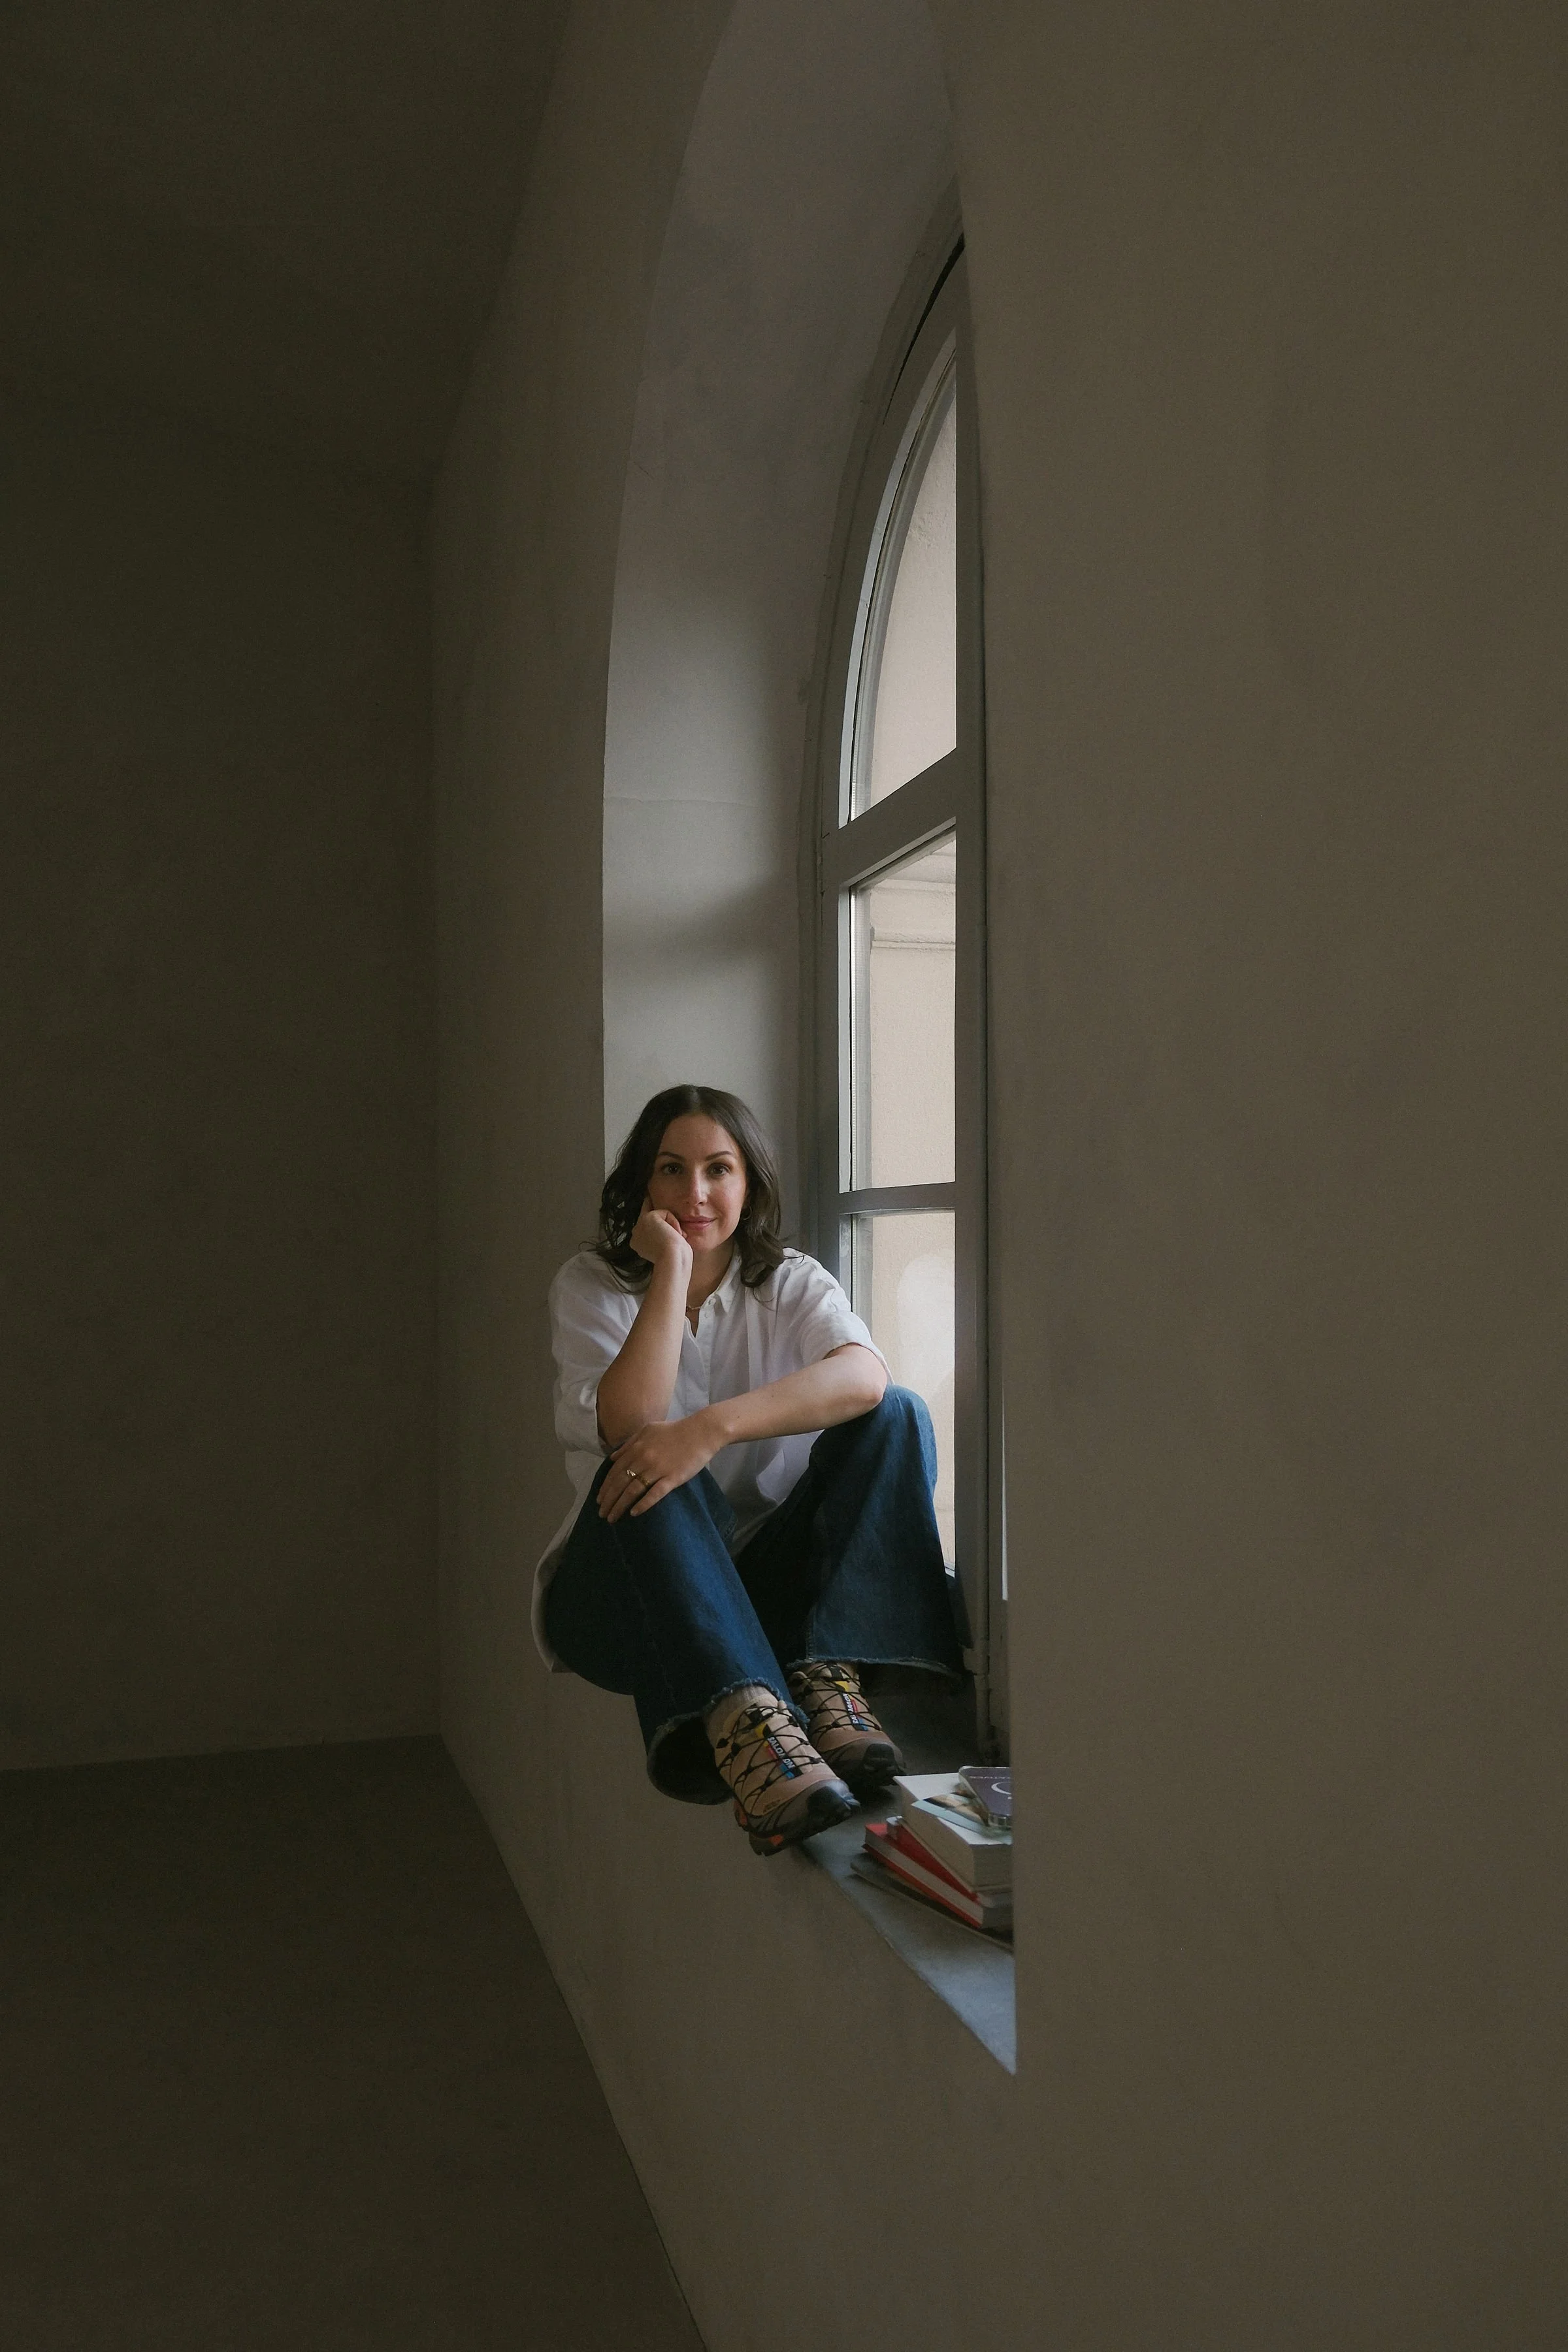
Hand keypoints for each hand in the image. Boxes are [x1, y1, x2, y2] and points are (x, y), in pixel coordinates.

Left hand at [598, 1413, 718, 1521]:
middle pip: (620, 1483)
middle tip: (602, 1514)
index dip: (605, 1487)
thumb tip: (612, 1458)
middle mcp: (643, 1459)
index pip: (615, 1471)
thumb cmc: (674, 1430)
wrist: (701, 1432)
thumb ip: (629, 1443)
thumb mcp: (647, 1430)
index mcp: (636, 1447)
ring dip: (620, 1506)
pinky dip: (643, 1504)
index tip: (599, 1500)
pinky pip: (655, 1494)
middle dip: (608, 1500)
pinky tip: (634, 1513)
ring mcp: (658, 1469)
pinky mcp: (673, 1478)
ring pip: (633, 1490)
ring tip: (612, 1518)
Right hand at [630, 1201, 690, 1276]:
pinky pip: (665, 1213)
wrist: (672, 1260)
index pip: (644, 1227)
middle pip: (646, 1213)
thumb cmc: (675, 1258)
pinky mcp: (646, 1218)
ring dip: (671, 1224)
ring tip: (676, 1237)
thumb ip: (662, 1235)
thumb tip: (671, 1228)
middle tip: (653, 1199)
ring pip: (659, 1214)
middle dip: (652, 1207)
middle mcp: (635, 1235)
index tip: (648, 1200)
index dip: (652, 1218)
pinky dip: (673, 1221)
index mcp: (638, 1244)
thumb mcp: (666, 1247)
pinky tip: (674, 1233)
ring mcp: (639, 1227)